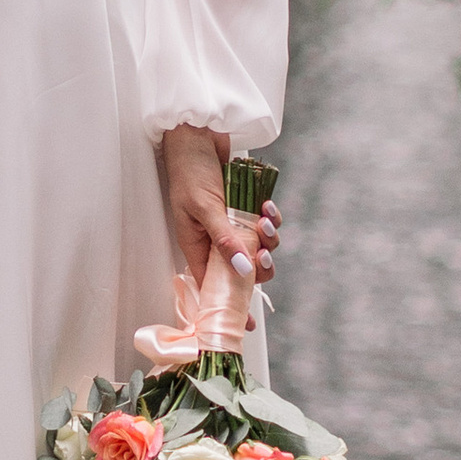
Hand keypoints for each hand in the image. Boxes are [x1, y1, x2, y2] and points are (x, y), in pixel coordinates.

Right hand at [157, 124, 280, 294]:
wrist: (196, 133)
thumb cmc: (189, 169)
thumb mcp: (204, 207)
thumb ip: (224, 239)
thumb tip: (243, 272)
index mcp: (197, 246)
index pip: (215, 287)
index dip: (231, 306)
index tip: (247, 327)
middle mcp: (214, 240)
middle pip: (243, 270)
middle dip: (259, 267)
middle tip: (264, 255)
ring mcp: (231, 223)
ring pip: (258, 246)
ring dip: (269, 238)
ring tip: (266, 220)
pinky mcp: (243, 207)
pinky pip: (263, 223)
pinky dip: (271, 218)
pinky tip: (268, 206)